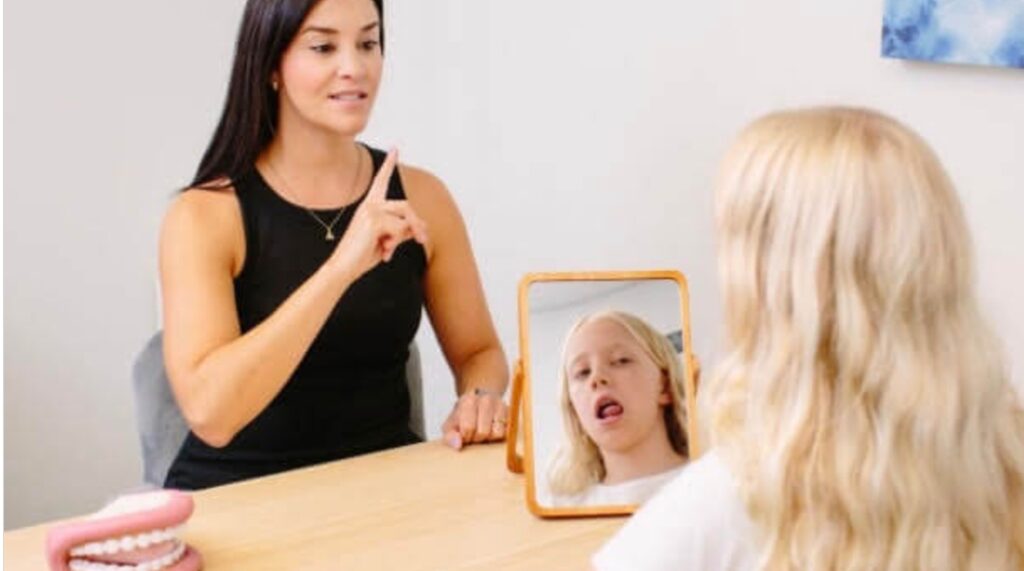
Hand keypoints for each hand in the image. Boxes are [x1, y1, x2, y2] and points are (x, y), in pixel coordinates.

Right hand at [328, 148, 428, 277]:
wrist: (343, 267)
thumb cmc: (362, 256)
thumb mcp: (386, 240)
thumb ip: (401, 230)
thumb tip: (422, 225)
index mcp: (369, 206)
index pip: (381, 180)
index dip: (388, 164)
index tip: (395, 147)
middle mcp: (369, 204)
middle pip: (406, 205)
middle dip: (417, 223)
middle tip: (422, 240)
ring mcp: (371, 210)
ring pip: (406, 216)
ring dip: (409, 234)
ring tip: (393, 250)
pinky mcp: (374, 220)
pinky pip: (401, 228)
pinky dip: (397, 242)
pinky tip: (384, 253)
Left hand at [442, 387, 507, 449]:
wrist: (478, 399)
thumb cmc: (463, 416)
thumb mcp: (450, 425)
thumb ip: (449, 436)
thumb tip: (458, 445)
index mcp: (469, 400)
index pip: (468, 428)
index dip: (465, 436)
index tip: (464, 434)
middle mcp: (487, 399)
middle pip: (483, 432)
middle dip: (477, 438)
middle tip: (474, 433)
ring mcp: (501, 405)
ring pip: (497, 433)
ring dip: (489, 438)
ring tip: (484, 431)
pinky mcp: (511, 413)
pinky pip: (507, 433)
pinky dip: (499, 436)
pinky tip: (492, 430)